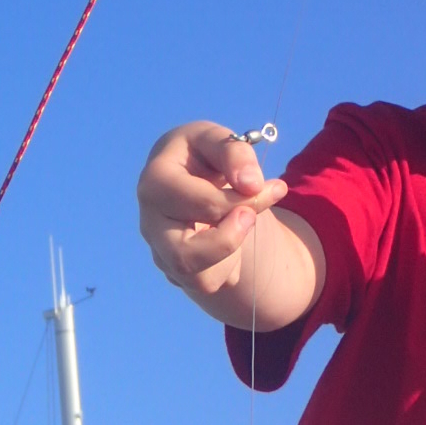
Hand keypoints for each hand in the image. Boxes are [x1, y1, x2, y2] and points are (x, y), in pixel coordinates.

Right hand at [137, 122, 287, 298]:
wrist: (192, 178)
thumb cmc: (202, 155)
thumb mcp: (217, 140)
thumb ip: (234, 152)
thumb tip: (251, 184)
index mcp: (155, 182)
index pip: (202, 204)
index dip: (245, 200)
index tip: (275, 187)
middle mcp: (150, 223)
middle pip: (185, 257)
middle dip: (230, 241)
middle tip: (250, 218)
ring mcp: (160, 251)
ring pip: (200, 281)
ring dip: (232, 256)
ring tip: (239, 225)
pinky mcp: (175, 271)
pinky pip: (209, 284)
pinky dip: (230, 266)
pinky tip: (228, 238)